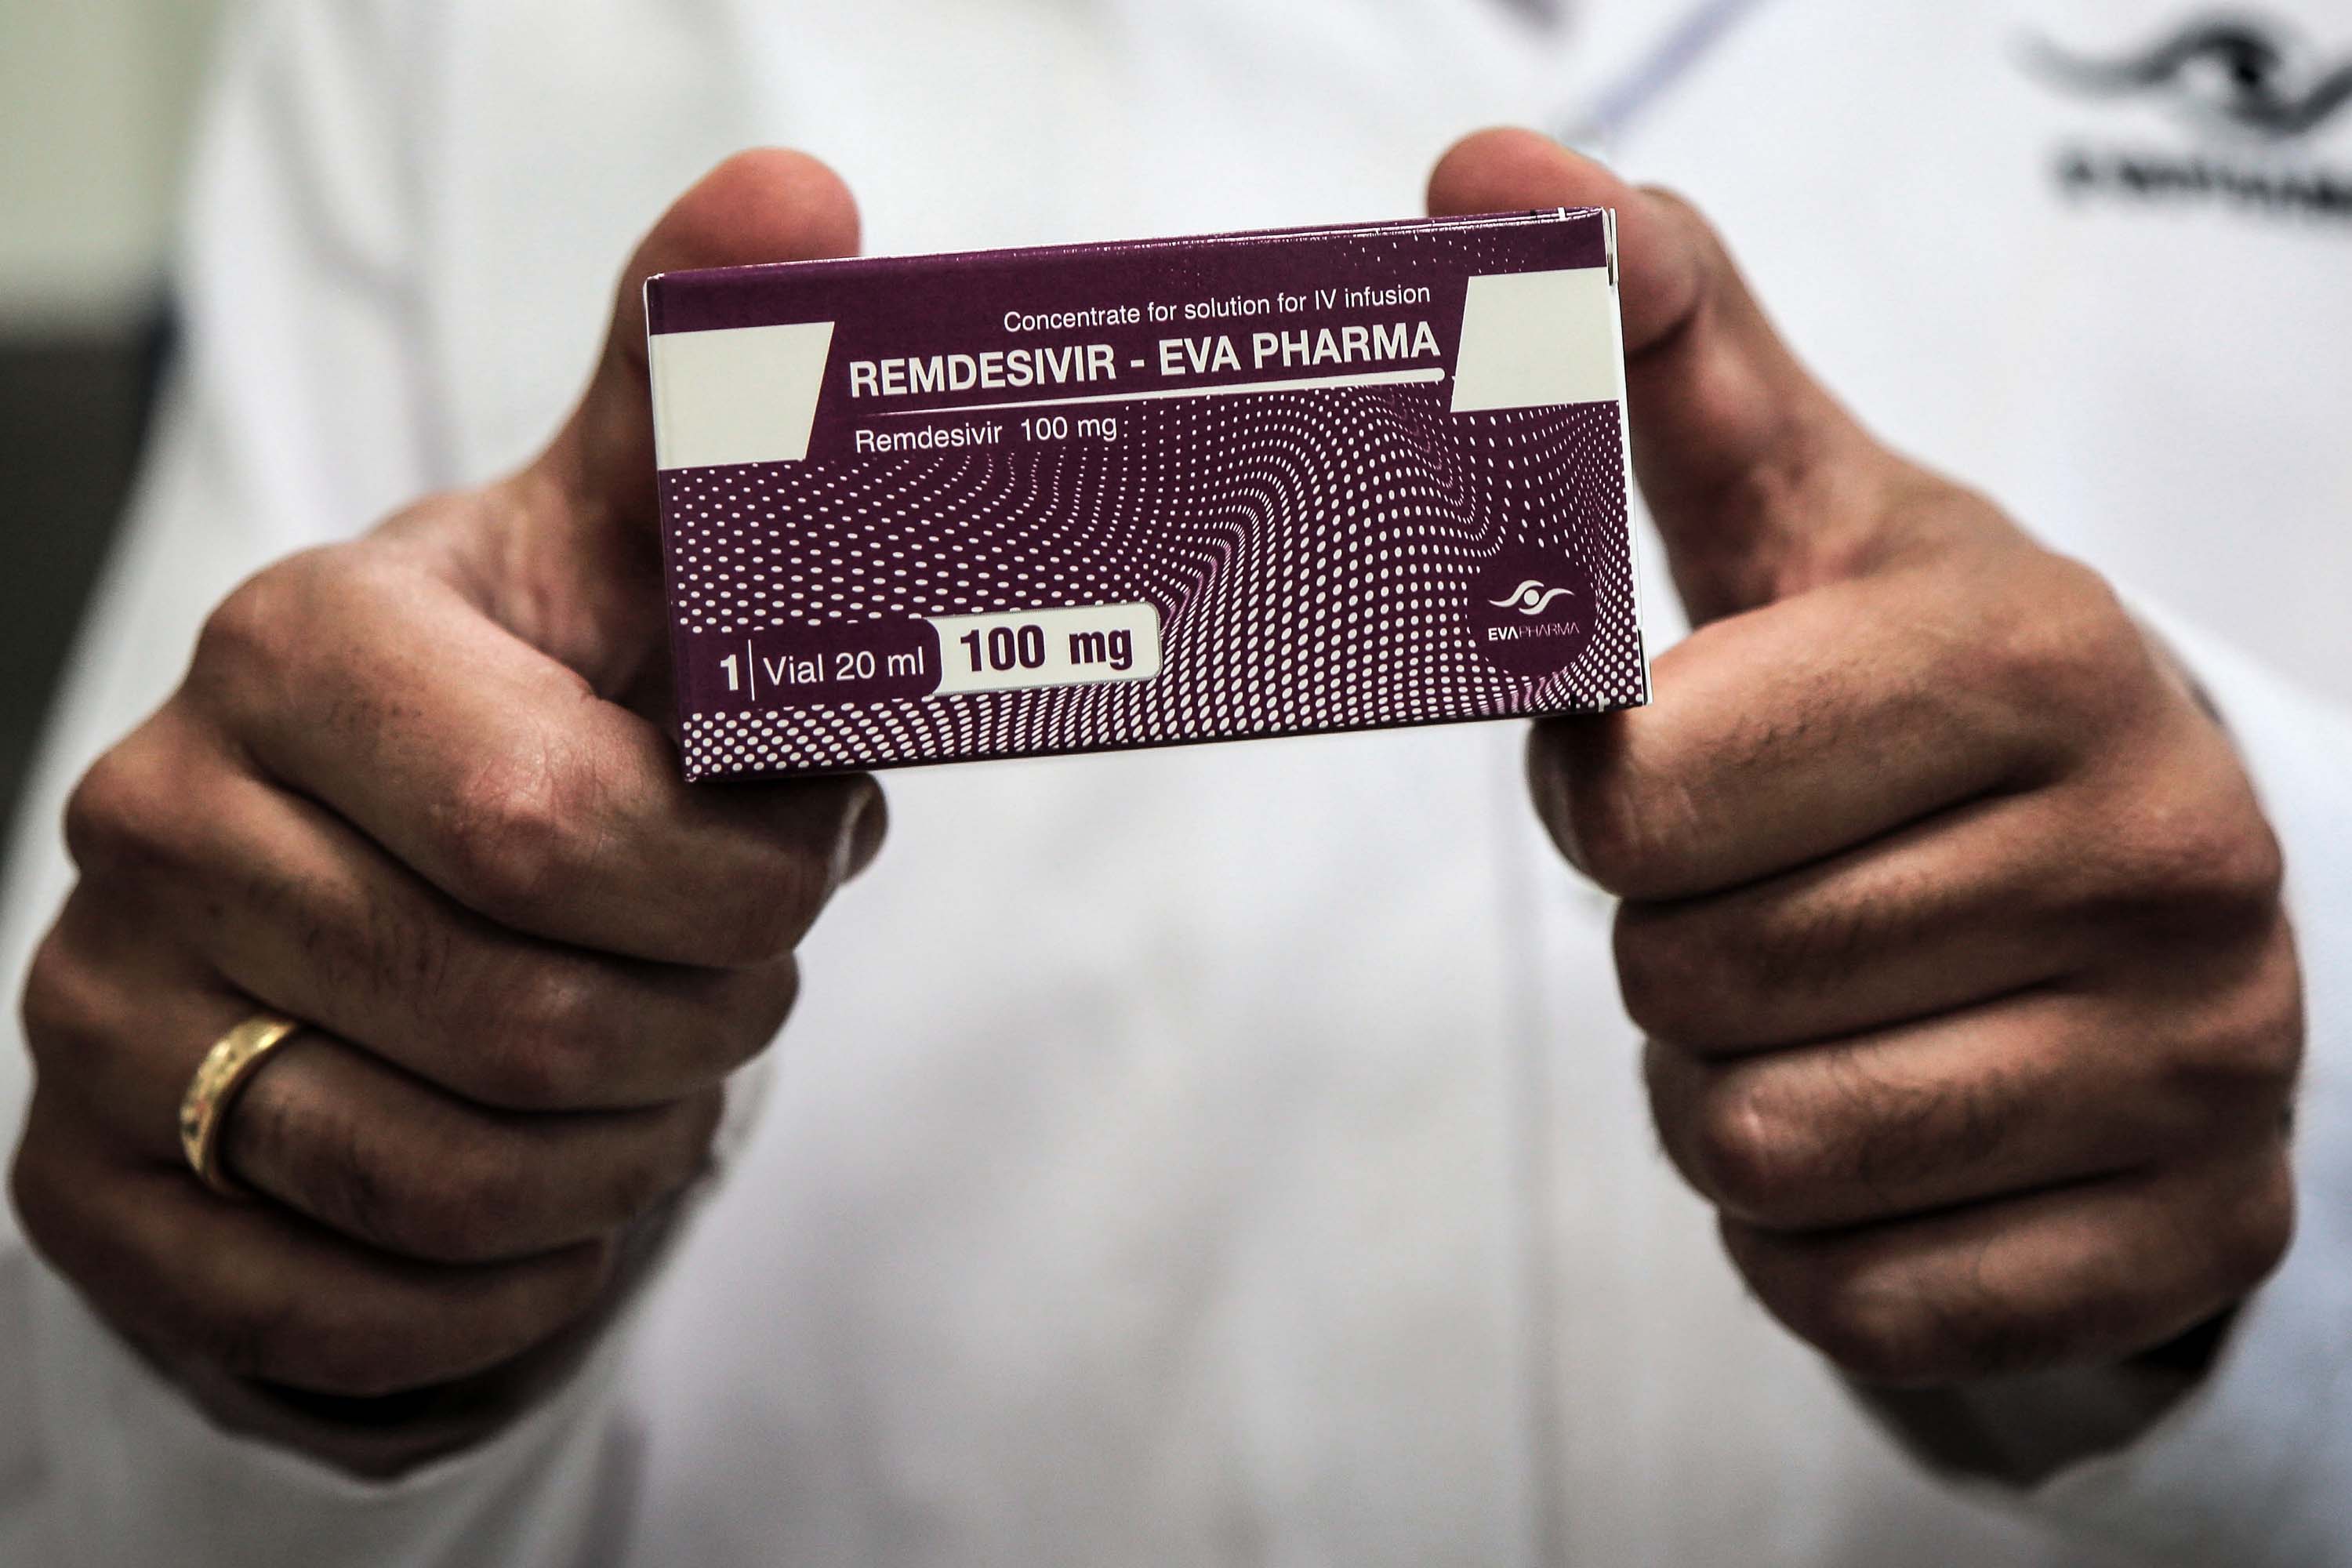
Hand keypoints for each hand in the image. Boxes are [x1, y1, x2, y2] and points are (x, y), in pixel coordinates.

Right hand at [10, 152, 880, 1456]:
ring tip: (645, 1080)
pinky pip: (346, 1320)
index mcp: (296, 647)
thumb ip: (700, 404)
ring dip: (614, 1160)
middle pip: (522, 1017)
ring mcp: (97, 1016)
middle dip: (696, 1027)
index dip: (734, 890)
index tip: (791, 869)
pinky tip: (544, 1205)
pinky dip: (502, 1295)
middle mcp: (154, 819)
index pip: (555, 828)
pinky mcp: (93, 1192)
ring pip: (444, 1186)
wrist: (384, 877)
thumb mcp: (630, 566)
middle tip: (731, 984)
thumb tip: (799, 206)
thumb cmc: (549, 716)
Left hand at [1432, 130, 2300, 1384]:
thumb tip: (1482, 172)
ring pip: (1753, 1150)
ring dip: (1729, 1086)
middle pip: (1689, 982)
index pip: (1645, 794)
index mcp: (2032, 654)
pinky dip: (1815, 1228)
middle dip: (1674, 947)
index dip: (1606, 796)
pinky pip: (1848, 1295)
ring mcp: (2194, 1067)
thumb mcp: (1807, 513)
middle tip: (1767, 890)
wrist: (2144, 885)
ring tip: (1829, 996)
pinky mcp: (2176, 1238)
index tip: (1662, 764)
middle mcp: (2160, 855)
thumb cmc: (1916, 698)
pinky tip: (1894, 1122)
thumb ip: (1651, 346)